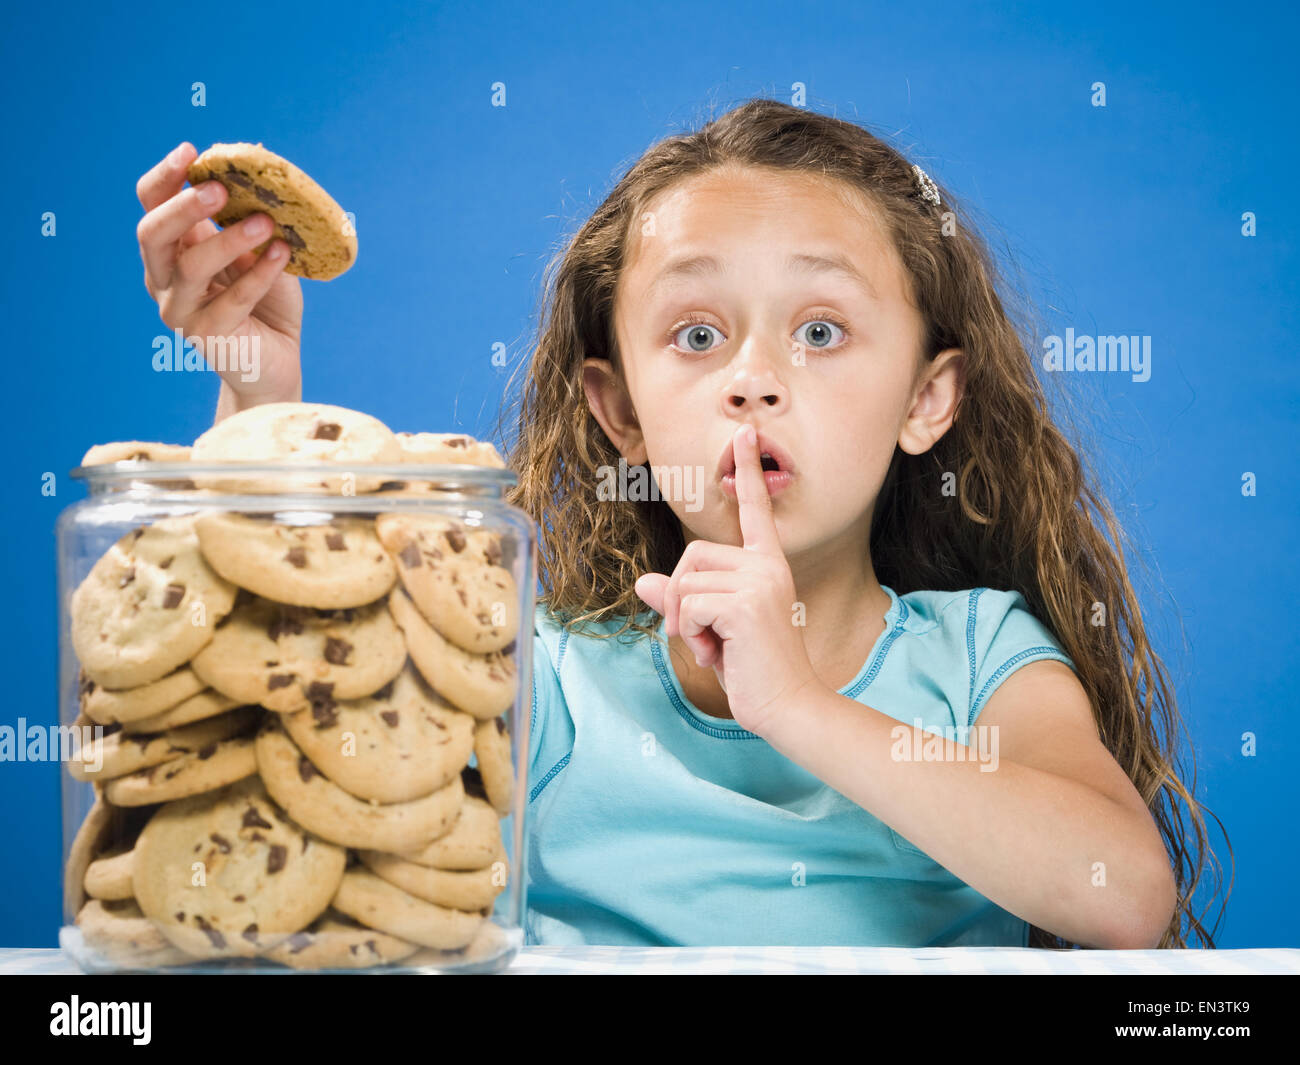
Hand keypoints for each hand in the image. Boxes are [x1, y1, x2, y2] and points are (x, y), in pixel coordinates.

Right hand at [135, 142, 303, 414]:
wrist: (276, 361)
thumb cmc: (266, 301)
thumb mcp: (255, 252)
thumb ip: (247, 220)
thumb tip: (260, 178)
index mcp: (171, 250)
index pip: (151, 206)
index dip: (164, 178)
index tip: (190, 150)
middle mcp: (164, 279)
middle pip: (152, 234)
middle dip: (183, 207)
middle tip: (217, 188)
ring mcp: (180, 310)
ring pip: (191, 268)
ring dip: (228, 240)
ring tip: (264, 222)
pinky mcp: (208, 336)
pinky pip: (232, 300)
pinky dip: (260, 274)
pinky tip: (283, 254)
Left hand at [633, 423, 827, 735]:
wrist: (787, 705)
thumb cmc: (753, 670)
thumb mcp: (712, 630)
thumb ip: (682, 602)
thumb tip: (644, 583)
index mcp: (766, 565)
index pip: (754, 510)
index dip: (747, 471)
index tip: (745, 432)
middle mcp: (766, 565)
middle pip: (692, 554)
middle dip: (683, 598)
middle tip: (705, 635)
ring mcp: (759, 581)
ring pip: (686, 582)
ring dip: (686, 622)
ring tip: (715, 648)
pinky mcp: (745, 602)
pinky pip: (688, 604)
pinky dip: (690, 634)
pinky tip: (716, 654)